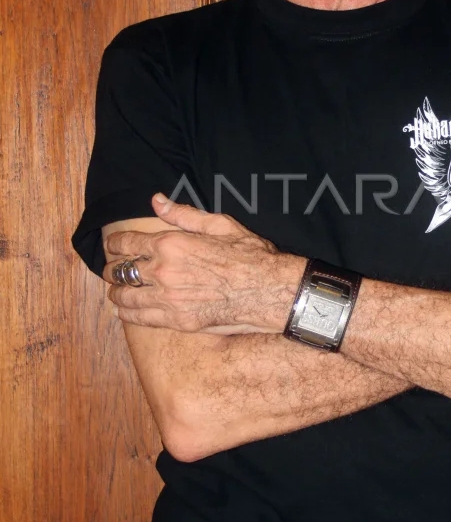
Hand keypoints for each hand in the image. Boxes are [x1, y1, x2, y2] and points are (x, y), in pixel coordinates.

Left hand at [102, 193, 304, 332]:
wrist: (267, 290)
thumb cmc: (248, 255)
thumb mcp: (219, 224)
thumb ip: (183, 214)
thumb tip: (157, 201)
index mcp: (170, 244)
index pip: (126, 243)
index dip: (114, 243)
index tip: (112, 245)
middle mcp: (163, 271)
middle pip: (120, 271)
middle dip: (113, 269)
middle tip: (113, 269)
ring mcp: (168, 298)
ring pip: (125, 296)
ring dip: (116, 292)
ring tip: (116, 291)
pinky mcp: (176, 320)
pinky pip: (139, 318)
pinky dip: (126, 314)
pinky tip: (123, 311)